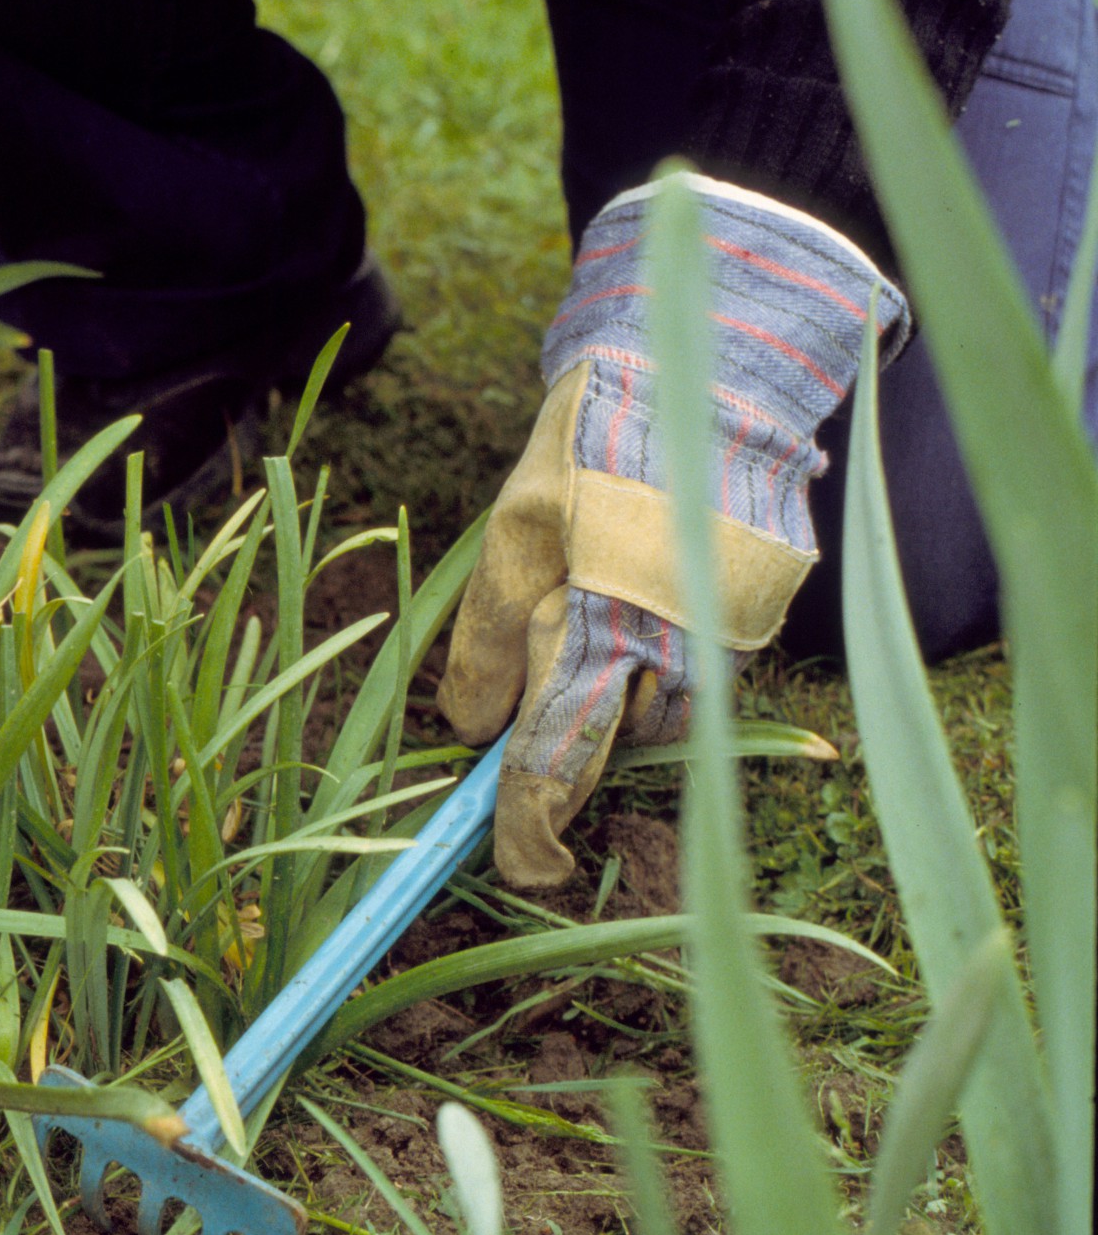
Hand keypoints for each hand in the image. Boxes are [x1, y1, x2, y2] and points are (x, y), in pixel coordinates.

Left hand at [438, 172, 908, 885]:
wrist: (713, 366)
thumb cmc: (595, 443)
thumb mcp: (513, 529)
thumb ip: (489, 637)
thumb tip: (471, 728)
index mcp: (601, 627)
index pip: (551, 760)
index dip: (526, 826)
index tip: (514, 868)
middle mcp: (675, 648)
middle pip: (604, 747)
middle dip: (563, 771)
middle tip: (530, 804)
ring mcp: (727, 635)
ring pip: (652, 714)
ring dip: (612, 702)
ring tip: (585, 632)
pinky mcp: (762, 615)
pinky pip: (696, 670)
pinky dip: (658, 661)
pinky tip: (638, 604)